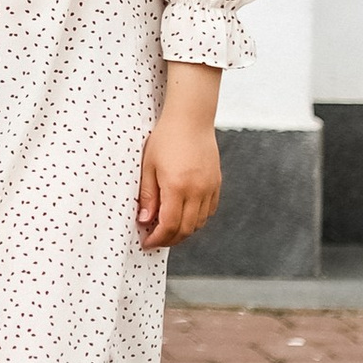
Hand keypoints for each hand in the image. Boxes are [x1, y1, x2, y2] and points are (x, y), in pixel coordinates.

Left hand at [137, 87, 222, 250]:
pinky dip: (196, 219)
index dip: (158, 239)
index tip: (147, 243)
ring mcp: (210, 188)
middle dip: (170, 240)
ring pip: (199, 223)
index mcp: (177, 186)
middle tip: (156, 240)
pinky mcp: (217, 183)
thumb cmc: (165, 139)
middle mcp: (197, 191)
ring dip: (183, 231)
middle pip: (186, 229)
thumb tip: (145, 221)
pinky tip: (184, 215)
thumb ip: (148, 196)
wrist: (191, 119)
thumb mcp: (148, 166)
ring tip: (167, 228)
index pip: (169, 225)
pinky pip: (209, 211)